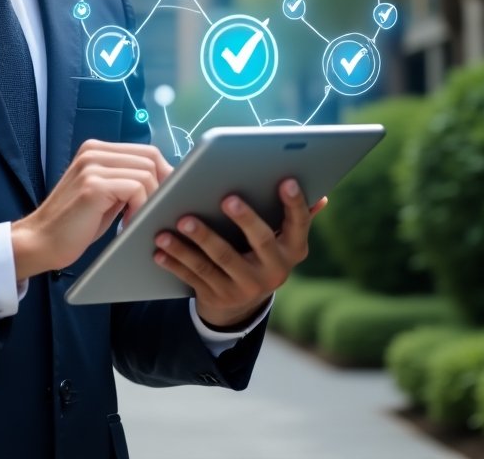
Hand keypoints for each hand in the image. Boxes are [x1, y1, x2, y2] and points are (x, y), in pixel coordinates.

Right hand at [11, 140, 171, 280]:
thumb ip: (126, 181)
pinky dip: (140, 208)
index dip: (164, 173)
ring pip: (146, 173)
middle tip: (156, 211)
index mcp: (96, 150)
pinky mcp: (93, 186)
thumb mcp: (105, 195)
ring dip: (150, 200)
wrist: (41, 241)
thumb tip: (165, 181)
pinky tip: (128, 224)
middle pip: (150, 158)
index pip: (146, 151)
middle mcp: (94, 151)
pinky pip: (136, 189)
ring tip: (138, 220)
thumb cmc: (76, 224)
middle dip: (162, 187)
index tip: (167, 197)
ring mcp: (92, 166)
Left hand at [153, 179, 326, 328]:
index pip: (298, 224)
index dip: (294, 204)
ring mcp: (245, 287)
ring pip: (218, 261)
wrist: (241, 304)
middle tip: (226, 197)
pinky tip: (160, 247)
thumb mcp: (282, 239)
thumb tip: (323, 197)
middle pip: (259, 241)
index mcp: (292, 250)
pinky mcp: (217, 297)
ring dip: (197, 240)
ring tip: (179, 220)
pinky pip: (193, 277)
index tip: (286, 180)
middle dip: (244, 219)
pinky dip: (175, 261)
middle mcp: (274, 271)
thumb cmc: (259, 252)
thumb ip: (295, 217)